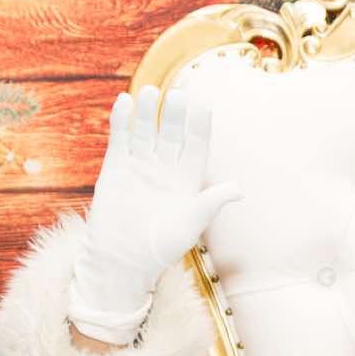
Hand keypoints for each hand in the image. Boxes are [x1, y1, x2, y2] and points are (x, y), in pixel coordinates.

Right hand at [69, 86, 242, 342]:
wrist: (121, 262)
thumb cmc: (160, 247)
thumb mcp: (191, 224)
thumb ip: (211, 202)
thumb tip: (239, 189)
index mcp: (187, 180)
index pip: (196, 145)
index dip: (199, 125)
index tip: (203, 104)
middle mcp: (164, 169)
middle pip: (171, 133)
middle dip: (174, 115)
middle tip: (176, 95)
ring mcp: (139, 166)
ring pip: (145, 131)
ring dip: (147, 113)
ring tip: (150, 93)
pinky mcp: (116, 168)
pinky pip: (120, 139)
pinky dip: (122, 121)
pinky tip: (125, 102)